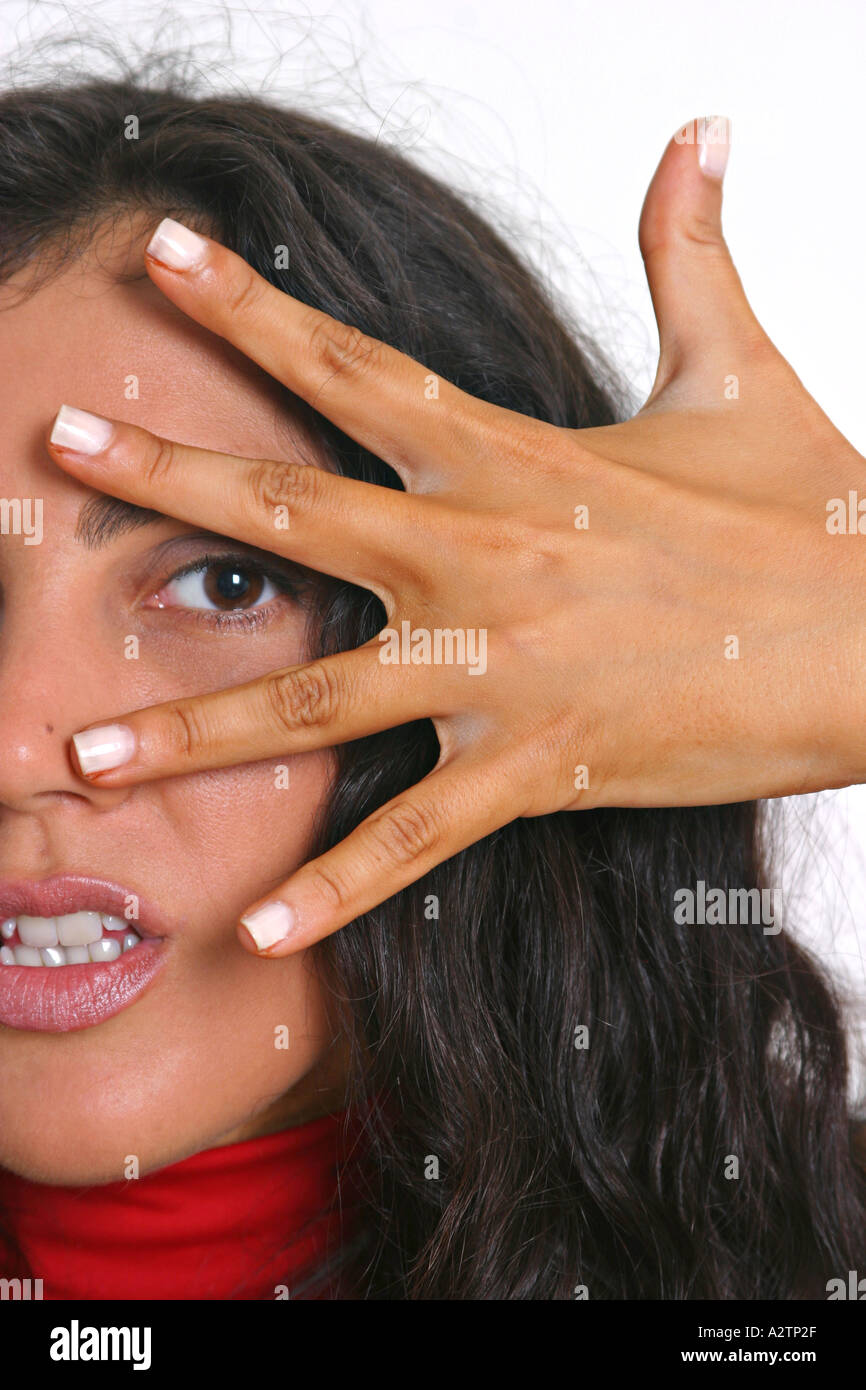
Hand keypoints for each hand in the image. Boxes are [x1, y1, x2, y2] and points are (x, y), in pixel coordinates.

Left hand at [49, 116, 865, 955]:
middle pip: (294, 514)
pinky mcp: (541, 765)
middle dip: (165, 481)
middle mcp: (486, 556)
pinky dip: (341, 887)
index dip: (251, 307)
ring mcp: (504, 669)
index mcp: (516, 455)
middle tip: (57, 448)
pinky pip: (420, 838)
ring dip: (189, 733)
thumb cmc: (808, 509)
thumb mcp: (735, 366)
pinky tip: (264, 931)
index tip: (161, 257)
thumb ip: (690, 249)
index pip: (358, 367)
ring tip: (78, 756)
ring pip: (314, 703)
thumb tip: (704, 130)